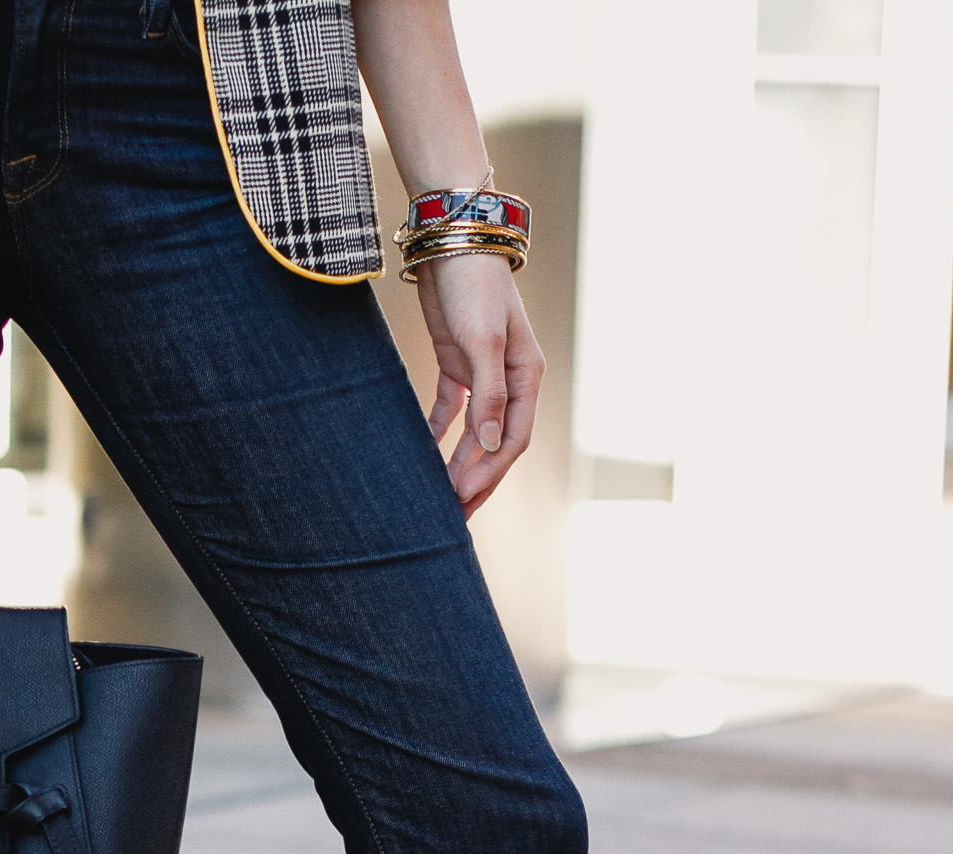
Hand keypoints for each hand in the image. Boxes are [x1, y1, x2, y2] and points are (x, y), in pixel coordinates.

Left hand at [416, 252, 544, 518]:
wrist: (452, 239)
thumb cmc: (475, 286)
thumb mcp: (484, 342)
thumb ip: (490, 396)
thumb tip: (492, 447)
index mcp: (527, 376)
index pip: (513, 439)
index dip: (489, 471)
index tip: (463, 497)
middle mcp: (510, 379)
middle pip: (495, 443)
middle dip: (476, 479)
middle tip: (451, 517)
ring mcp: (483, 372)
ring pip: (473, 432)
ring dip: (458, 463)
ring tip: (440, 497)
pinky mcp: (457, 362)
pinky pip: (450, 409)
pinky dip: (439, 433)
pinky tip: (425, 456)